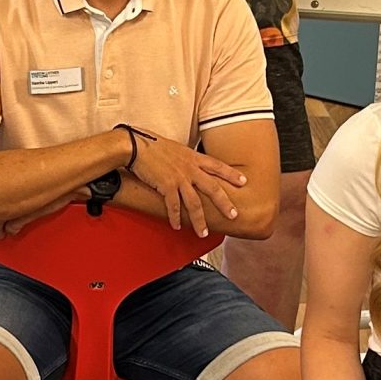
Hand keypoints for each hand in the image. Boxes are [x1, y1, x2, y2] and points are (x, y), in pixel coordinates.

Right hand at [126, 133, 247, 233]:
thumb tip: (193, 167)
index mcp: (194, 158)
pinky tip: (177, 226)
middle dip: (225, 203)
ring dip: (200, 220)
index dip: (232, 174)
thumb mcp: (178, 150)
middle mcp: (190, 168)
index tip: (244, 181)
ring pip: (195, 203)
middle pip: (213, 188)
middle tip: (234, 215)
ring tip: (203, 233)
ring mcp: (179, 178)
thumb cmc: (154, 146)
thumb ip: (188, 160)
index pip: (218, 166)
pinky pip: (174, 206)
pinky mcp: (166, 186)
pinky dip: (175, 218)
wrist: (136, 146)